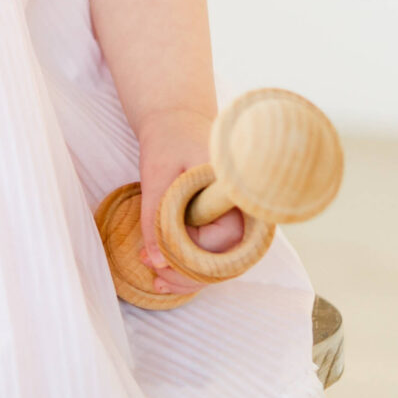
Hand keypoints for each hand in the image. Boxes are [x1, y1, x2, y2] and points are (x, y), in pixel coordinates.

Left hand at [135, 109, 246, 297]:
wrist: (175, 118)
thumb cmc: (169, 139)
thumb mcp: (156, 174)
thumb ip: (154, 216)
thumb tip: (154, 261)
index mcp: (236, 193)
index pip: (223, 243)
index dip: (190, 259)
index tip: (157, 262)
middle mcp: (244, 211)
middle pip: (225, 260)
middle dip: (189, 275)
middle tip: (155, 277)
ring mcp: (234, 218)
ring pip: (218, 261)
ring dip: (189, 274)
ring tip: (156, 279)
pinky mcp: (221, 221)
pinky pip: (210, 250)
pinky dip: (189, 262)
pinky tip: (163, 268)